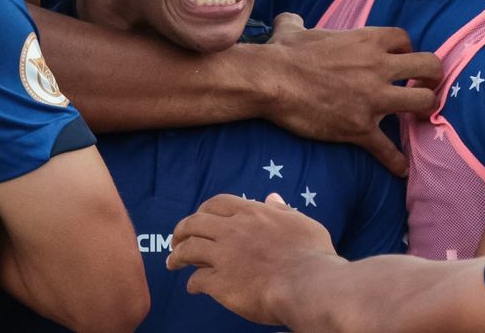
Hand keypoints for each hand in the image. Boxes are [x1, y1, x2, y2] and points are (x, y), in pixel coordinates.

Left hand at [166, 193, 341, 325]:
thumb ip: (283, 210)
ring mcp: (223, 256)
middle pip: (194, 223)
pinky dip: (192, 283)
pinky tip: (192, 288)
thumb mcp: (302, 223)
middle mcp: (232, 230)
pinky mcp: (220, 282)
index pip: (217, 204)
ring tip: (172, 262)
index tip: (199, 218)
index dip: (204, 210)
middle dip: (181, 230)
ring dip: (177, 255)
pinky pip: (197, 279)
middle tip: (176, 239)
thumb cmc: (312, 255)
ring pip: (188, 249)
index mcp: (251, 213)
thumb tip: (272, 197)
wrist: (309, 285)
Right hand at [258, 14, 440, 175]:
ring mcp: (372, 99)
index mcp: (365, 41)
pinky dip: (395, 161)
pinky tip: (401, 169)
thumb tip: (289, 17)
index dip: (405, 50)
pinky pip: (387, 148)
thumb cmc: (282, 54)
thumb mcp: (292, 30)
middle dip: (431, 77)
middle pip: (428, 67)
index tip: (398, 60)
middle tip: (424, 86)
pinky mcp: (360, 127)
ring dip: (424, 112)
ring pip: (422, 103)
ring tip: (419, 118)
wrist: (272, 82)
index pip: (405, 39)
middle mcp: (377, 67)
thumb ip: (297, 22)